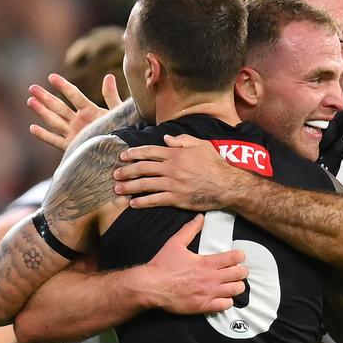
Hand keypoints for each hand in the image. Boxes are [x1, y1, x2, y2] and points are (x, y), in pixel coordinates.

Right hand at [27, 73, 119, 149]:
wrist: (121, 152)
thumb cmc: (122, 131)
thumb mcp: (118, 113)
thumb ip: (111, 96)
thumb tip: (109, 76)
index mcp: (90, 110)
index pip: (74, 95)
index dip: (63, 86)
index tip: (51, 77)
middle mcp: (79, 120)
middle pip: (59, 107)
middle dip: (45, 97)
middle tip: (32, 88)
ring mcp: (74, 133)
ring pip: (54, 121)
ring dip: (42, 111)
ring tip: (30, 101)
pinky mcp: (72, 146)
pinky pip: (56, 141)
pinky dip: (45, 135)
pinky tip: (33, 128)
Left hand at [114, 134, 241, 210]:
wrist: (227, 185)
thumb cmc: (216, 164)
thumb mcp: (201, 145)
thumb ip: (182, 140)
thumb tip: (166, 138)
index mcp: (175, 154)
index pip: (149, 151)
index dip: (134, 153)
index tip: (123, 156)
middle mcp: (171, 168)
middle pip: (143, 168)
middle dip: (127, 171)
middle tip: (115, 174)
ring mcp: (173, 184)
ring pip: (145, 184)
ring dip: (129, 186)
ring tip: (118, 189)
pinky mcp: (176, 199)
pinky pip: (155, 200)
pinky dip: (142, 202)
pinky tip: (133, 203)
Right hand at [145, 214, 247, 313]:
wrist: (151, 287)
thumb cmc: (162, 265)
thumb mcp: (175, 243)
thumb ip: (190, 229)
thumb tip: (200, 217)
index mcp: (206, 262)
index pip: (234, 258)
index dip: (240, 256)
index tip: (238, 256)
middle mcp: (210, 278)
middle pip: (239, 274)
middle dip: (241, 271)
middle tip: (238, 270)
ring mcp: (208, 293)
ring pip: (236, 290)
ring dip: (236, 286)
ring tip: (232, 283)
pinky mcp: (203, 306)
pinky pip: (226, 305)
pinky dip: (227, 301)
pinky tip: (223, 296)